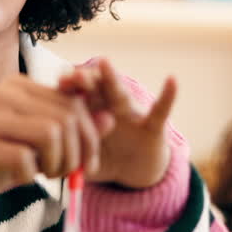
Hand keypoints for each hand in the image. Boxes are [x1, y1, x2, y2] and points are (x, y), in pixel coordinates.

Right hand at [0, 74, 114, 215]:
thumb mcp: (36, 145)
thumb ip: (70, 130)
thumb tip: (110, 118)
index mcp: (19, 86)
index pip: (72, 103)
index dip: (89, 136)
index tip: (86, 165)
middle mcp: (3, 93)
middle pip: (65, 118)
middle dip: (77, 153)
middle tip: (68, 175)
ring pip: (50, 134)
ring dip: (57, 164)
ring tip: (45, 175)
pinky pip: (24, 158)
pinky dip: (29, 175)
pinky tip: (19, 178)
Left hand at [58, 58, 175, 189]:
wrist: (136, 169)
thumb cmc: (106, 158)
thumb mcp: (88, 162)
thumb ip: (76, 161)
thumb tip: (63, 162)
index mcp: (89, 112)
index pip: (75, 94)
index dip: (67, 87)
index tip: (60, 83)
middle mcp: (108, 107)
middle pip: (94, 88)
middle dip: (83, 79)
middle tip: (74, 76)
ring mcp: (131, 114)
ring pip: (120, 94)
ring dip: (111, 79)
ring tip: (104, 62)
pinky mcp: (152, 126)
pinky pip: (160, 110)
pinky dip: (167, 96)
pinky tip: (172, 80)